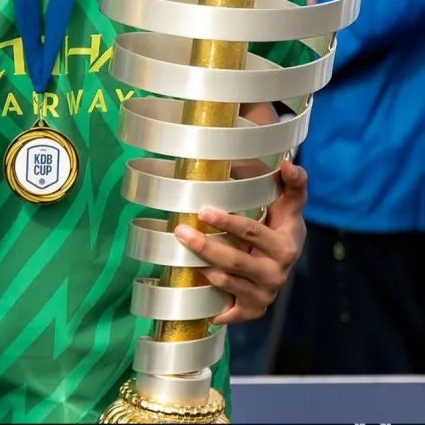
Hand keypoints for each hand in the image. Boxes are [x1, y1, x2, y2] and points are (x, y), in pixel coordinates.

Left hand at [173, 159, 306, 323]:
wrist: (286, 258)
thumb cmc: (282, 224)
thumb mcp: (291, 204)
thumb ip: (293, 183)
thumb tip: (287, 164)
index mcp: (285, 246)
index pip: (252, 232)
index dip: (227, 222)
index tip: (203, 211)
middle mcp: (276, 274)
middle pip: (234, 261)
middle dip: (205, 246)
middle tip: (180, 231)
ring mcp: (264, 294)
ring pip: (226, 282)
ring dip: (202, 268)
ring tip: (181, 251)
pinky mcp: (253, 310)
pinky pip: (227, 309)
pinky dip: (210, 302)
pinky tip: (192, 291)